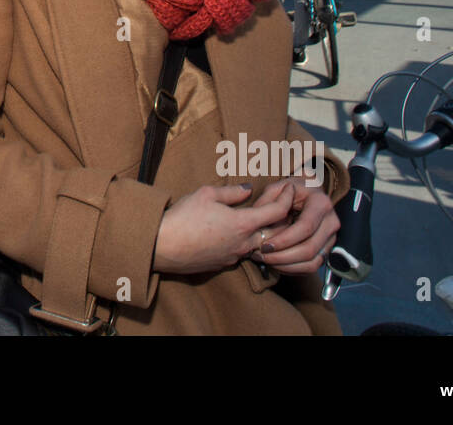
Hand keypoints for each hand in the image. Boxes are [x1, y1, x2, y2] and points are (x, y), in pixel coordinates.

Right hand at [154, 183, 295, 274]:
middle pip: (277, 233)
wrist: (162, 246)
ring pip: (261, 245)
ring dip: (266, 232)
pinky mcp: (224, 264)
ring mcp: (234, 256)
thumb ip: (232, 192)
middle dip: (284, 218)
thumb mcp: (206, 194)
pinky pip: (244, 253)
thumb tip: (249, 189)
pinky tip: (239, 233)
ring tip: (263, 219)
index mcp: (242, 223)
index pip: (277, 211)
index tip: (290, 189)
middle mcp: (244, 243)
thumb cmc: (182, 217)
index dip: (287, 198)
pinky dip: (249, 243)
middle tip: (284, 205)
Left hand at [248, 177, 339, 274]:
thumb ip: (267, 201)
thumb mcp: (277, 187)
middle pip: (310, 248)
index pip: (305, 227)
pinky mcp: (327, 248)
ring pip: (312, 261)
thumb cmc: (290, 190)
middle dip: (283, 257)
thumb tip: (261, 219)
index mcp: (321, 203)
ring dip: (287, 266)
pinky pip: (313, 266)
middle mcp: (331, 221)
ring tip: (266, 261)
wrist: (307, 192)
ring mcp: (331, 237)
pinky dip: (294, 269)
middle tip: (261, 256)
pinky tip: (277, 264)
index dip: (284, 240)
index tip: (265, 246)